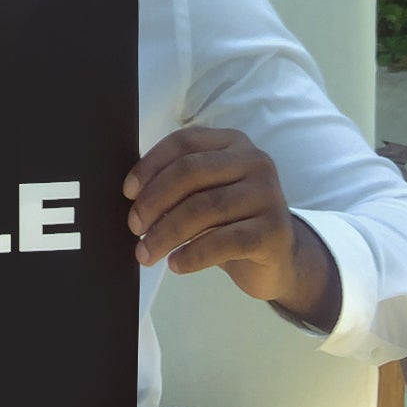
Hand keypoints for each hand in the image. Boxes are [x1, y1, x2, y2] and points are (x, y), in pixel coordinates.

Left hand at [123, 125, 340, 331]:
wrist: (278, 261)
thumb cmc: (230, 222)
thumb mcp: (205, 194)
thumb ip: (177, 184)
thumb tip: (132, 193)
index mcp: (233, 143)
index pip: (184, 142)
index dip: (150, 165)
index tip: (128, 192)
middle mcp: (255, 161)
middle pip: (190, 172)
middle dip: (154, 200)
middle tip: (134, 227)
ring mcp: (268, 195)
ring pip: (204, 208)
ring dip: (166, 233)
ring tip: (146, 252)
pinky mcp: (274, 232)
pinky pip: (223, 241)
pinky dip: (193, 255)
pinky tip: (176, 264)